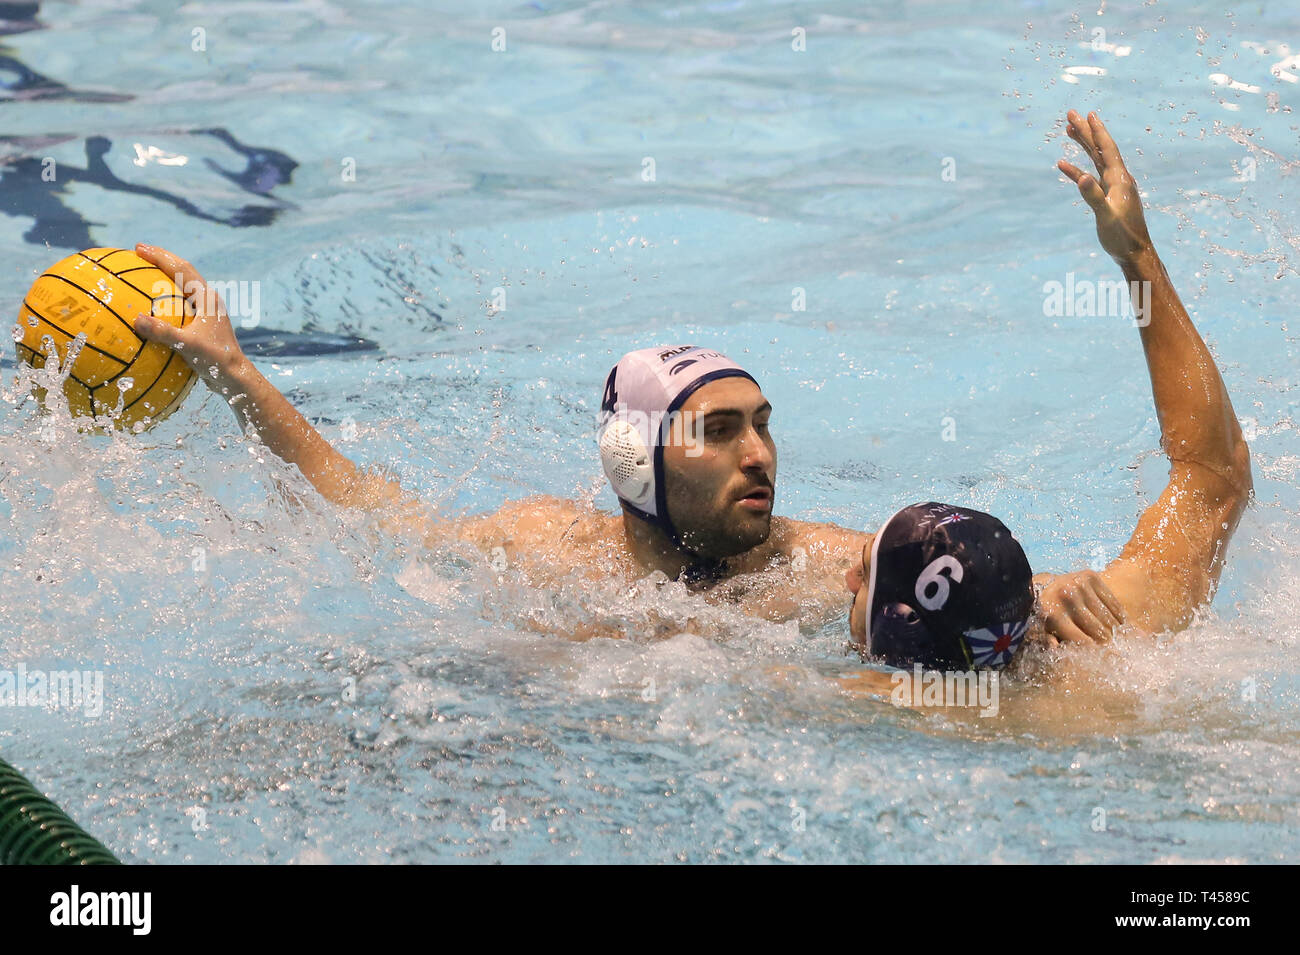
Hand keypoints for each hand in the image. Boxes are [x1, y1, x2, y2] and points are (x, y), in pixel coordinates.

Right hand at [130, 243, 248, 391]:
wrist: (236, 377)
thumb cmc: (216, 361)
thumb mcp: (189, 345)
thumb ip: (163, 332)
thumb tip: (136, 319)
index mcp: (208, 298)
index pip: (182, 268)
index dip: (160, 256)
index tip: (138, 249)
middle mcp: (208, 300)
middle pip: (183, 271)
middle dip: (160, 259)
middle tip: (138, 252)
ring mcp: (206, 312)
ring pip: (183, 286)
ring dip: (163, 277)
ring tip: (141, 273)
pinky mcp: (203, 324)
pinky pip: (179, 305)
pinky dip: (164, 300)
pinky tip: (148, 308)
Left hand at [1031, 570, 1125, 646]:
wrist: (1044, 585)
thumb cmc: (1047, 615)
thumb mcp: (1044, 631)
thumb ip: (1052, 643)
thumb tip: (1058, 652)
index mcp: (1054, 615)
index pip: (1084, 641)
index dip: (1101, 653)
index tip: (1114, 659)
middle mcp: (1067, 597)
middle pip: (1100, 631)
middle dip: (1111, 644)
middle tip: (1123, 652)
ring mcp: (1079, 585)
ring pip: (1109, 618)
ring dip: (1119, 632)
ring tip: (1126, 641)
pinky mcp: (1090, 577)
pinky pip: (1113, 603)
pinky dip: (1121, 617)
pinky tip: (1124, 625)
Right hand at [1057, 110, 1152, 262]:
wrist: (1133, 252)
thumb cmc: (1122, 236)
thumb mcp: (1106, 216)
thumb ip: (1094, 197)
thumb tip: (1082, 177)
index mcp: (1119, 179)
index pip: (1106, 149)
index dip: (1097, 131)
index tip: (1087, 114)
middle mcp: (1117, 178)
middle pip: (1099, 149)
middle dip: (1086, 131)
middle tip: (1071, 114)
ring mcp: (1111, 187)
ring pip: (1094, 160)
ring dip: (1082, 145)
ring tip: (1068, 130)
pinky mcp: (1104, 197)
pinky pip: (1088, 178)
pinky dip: (1076, 171)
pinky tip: (1063, 166)